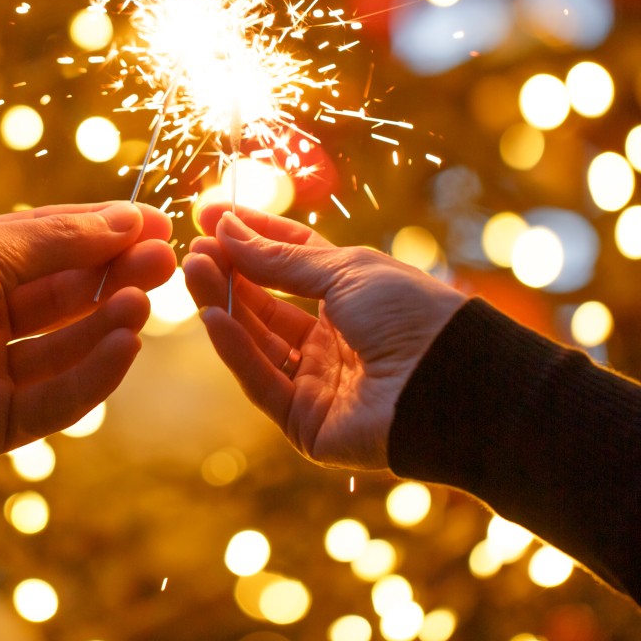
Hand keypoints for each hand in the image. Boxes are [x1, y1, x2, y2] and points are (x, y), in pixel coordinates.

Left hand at [0, 202, 173, 525]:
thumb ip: (61, 242)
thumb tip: (130, 219)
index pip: (53, 249)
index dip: (105, 237)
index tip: (158, 226)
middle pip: (65, 300)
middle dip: (116, 279)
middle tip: (168, 263)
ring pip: (65, 351)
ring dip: (108, 324)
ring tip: (144, 302)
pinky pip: (55, 402)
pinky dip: (93, 374)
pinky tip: (126, 344)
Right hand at [183, 205, 465, 469]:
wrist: (446, 379)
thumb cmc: (411, 314)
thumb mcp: (346, 270)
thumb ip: (282, 258)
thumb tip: (229, 229)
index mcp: (352, 298)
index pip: (289, 262)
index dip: (252, 238)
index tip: (211, 216)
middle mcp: (332, 341)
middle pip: (266, 303)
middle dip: (230, 273)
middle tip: (193, 248)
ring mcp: (318, 384)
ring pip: (257, 342)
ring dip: (223, 305)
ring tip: (194, 269)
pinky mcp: (306, 425)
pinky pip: (262, 383)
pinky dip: (236, 350)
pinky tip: (212, 316)